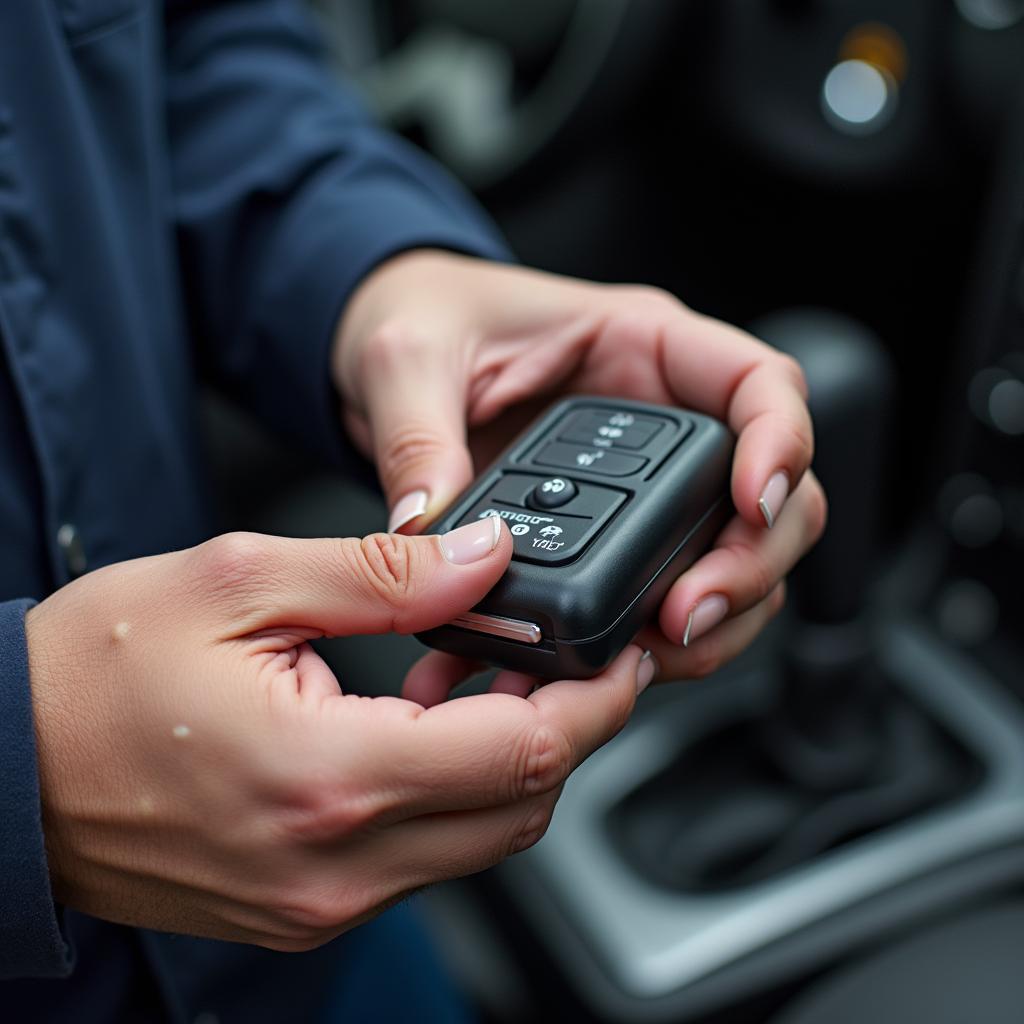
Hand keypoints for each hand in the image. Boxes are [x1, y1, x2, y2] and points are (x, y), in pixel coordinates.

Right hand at [26, 521, 648, 949]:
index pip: (523, 752)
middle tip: (570, 656)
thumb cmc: (94, 674)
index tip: (622, 655)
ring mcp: (321, 900)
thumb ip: (383, 570)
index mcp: (328, 774)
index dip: (595, 701)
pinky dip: (455, 792)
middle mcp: (335, 864)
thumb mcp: (242, 581)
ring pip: (482, 840)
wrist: (5, 767)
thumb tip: (485, 554)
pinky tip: (427, 725)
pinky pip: (424, 857)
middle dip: (570, 730)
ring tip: (494, 677)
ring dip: (514, 761)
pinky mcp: (305, 905)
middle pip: (522, 808)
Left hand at [333, 251, 825, 696]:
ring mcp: (645, 487)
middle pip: (770, 497)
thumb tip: (431, 523)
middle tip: (684, 614)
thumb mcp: (410, 358)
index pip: (759, 381)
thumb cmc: (424, 316)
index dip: (782, 442)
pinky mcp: (610, 540)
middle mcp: (660, 423)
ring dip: (704, 623)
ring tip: (639, 658)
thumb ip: (420, 438)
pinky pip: (656, 595)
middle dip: (747, 567)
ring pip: (726, 563)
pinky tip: (588, 666)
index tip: (756, 501)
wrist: (395, 361)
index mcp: (640, 346)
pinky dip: (637, 643)